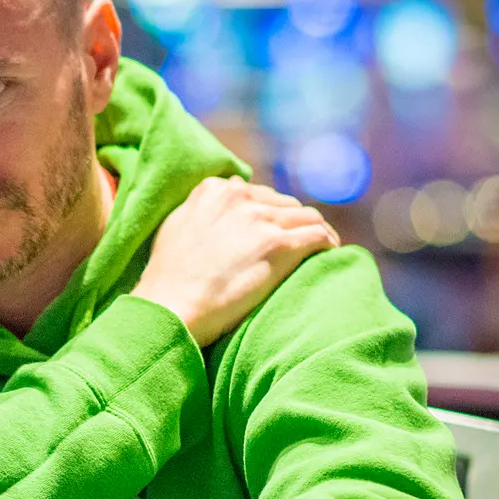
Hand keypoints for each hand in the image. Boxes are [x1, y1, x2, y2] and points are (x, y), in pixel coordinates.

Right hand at [134, 178, 338, 346]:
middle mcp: (239, 197)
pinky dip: (328, 243)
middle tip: (300, 244)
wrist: (170, 308)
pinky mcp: (279, 245)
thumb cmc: (168, 280)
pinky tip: (331, 254)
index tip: (274, 231)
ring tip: (321, 249)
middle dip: (293, 223)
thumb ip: (202, 208)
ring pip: (307, 216)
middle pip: (284, 204)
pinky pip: (319, 236)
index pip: (257, 195)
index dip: (269, 214)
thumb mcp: (176, 227)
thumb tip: (228, 192)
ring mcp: (260, 220)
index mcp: (214, 190)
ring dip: (315, 232)